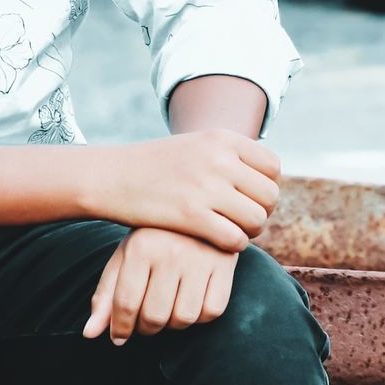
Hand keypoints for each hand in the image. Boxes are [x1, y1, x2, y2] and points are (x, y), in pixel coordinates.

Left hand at [82, 226, 239, 344]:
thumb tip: (89, 334)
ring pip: (184, 318)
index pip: (125, 303)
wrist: (196, 206)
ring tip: (168, 308)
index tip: (119, 336)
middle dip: (146, 328)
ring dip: (173, 324)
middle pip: (154, 316)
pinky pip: (211, 311)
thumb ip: (106, 295)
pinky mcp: (225, 264)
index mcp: (141, 246)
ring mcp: (201, 258)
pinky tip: (192, 299)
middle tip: (145, 321)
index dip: (119, 327)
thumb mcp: (125, 257)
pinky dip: (200, 315)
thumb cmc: (154, 237)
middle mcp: (171, 251)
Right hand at [86, 129, 280, 252]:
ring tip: (230, 230)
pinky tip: (216, 241)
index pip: (272, 167)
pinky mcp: (190, 216)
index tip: (247, 197)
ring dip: (249, 231)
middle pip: (269, 196)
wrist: (111, 176)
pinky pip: (235, 239)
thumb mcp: (196, 145)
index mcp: (222, 138)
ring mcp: (205, 187)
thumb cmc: (157, 165)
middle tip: (240, 219)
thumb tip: (270, 177)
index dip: (265, 187)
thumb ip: (231, 156)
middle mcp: (218, 158)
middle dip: (260, 212)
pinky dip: (232, 246)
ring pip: (257, 219)